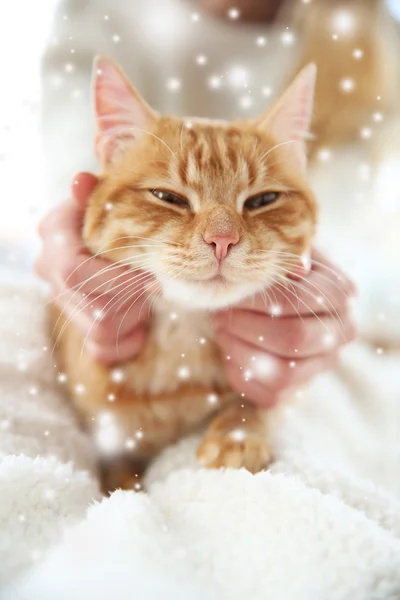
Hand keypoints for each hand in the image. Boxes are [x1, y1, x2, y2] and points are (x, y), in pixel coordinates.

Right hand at [35, 172, 149, 364]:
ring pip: (102, 330)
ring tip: (144, 297)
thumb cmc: (113, 216)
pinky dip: (129, 340)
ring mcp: (62, 302)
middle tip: (154, 286)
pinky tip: (140, 321)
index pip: (73, 271)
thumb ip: (97, 192)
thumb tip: (81, 181)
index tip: (151, 279)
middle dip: (131, 300)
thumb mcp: (107, 200)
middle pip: (94, 307)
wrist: (106, 241)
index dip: (117, 280)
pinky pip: (103, 350)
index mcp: (54, 236)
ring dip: (133, 316)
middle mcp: (50, 271)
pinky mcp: (76, 327)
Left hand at [211, 250, 356, 406]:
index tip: (229, 294)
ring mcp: (322, 364)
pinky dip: (241, 373)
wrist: (269, 301)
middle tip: (219, 315)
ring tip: (222, 331)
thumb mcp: (278, 253)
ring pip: (283, 374)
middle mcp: (340, 332)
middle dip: (246, 327)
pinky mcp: (297, 389)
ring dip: (241, 352)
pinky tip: (230, 349)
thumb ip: (284, 256)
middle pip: (293, 339)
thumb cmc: (272, 271)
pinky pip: (268, 394)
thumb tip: (298, 266)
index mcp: (339, 294)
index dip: (257, 300)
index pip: (299, 300)